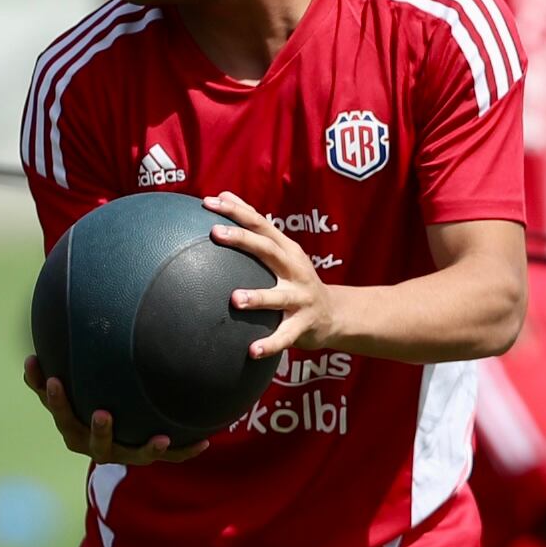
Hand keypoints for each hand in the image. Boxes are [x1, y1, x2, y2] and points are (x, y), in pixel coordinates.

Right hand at [24, 353, 196, 466]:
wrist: (114, 435)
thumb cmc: (86, 398)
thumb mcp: (69, 386)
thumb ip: (50, 371)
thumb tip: (31, 351)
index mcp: (73, 428)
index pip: (61, 413)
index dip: (54, 399)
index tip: (52, 378)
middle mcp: (96, 446)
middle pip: (93, 443)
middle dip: (99, 430)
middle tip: (102, 413)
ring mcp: (124, 453)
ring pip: (132, 454)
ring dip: (145, 448)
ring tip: (160, 438)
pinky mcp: (147, 456)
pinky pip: (169, 457)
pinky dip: (184, 451)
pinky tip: (205, 442)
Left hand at [204, 192, 338, 359]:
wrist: (335, 314)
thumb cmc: (297, 279)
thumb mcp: (281, 251)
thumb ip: (256, 229)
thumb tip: (222, 195)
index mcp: (286, 249)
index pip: (260, 223)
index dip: (236, 210)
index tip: (210, 202)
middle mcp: (295, 269)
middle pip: (268, 249)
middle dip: (243, 240)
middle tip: (216, 233)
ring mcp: (301, 297)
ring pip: (278, 296)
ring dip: (258, 297)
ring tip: (235, 299)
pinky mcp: (303, 324)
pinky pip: (285, 335)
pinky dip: (270, 343)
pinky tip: (251, 351)